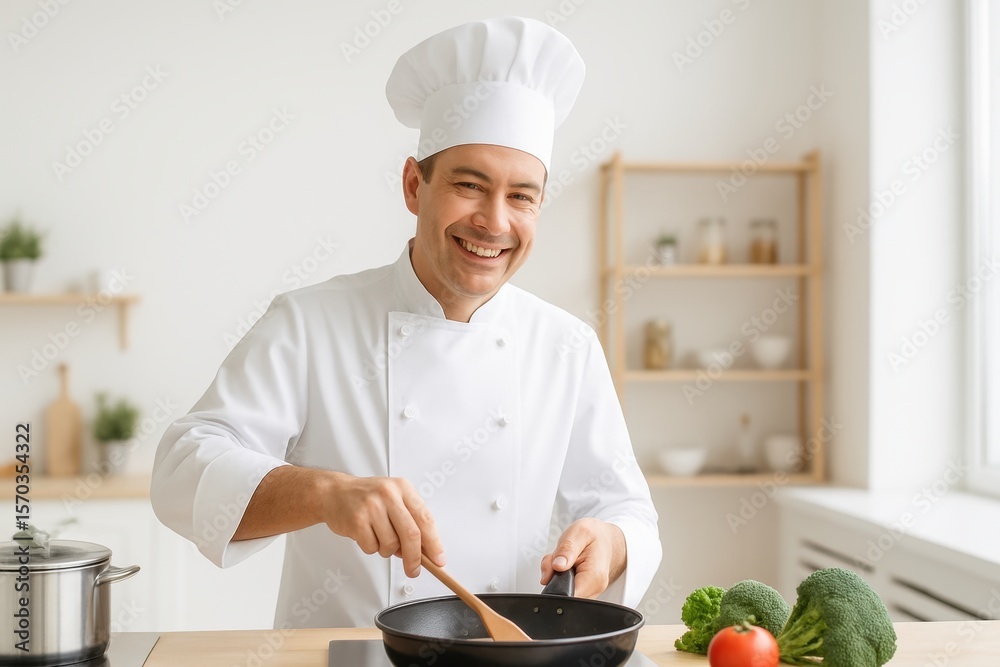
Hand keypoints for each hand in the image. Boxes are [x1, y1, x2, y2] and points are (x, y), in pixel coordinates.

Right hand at [322, 472, 445, 576]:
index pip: (425, 518)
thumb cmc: (366, 497)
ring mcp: (372, 507)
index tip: (438, 559)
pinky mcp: (357, 521)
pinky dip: (371, 547)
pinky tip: (365, 534)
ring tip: (378, 536)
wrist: (333, 493)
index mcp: (402, 488)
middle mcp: (388, 494)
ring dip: (387, 550)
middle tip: (414, 570)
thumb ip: (410, 519)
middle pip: (411, 535)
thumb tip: (425, 550)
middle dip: (414, 558)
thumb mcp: (393, 498)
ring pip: (391, 545)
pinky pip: (372, 547)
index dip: (434, 542)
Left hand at [540, 518, 625, 598]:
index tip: (554, 567)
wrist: (606, 538)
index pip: (568, 595)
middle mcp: (594, 588)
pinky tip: (566, 565)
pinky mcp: (584, 591)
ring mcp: (589, 591)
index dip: (554, 584)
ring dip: (555, 575)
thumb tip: (557, 566)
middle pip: (562, 593)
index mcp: (594, 575)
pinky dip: (559, 576)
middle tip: (559, 558)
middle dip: (553, 576)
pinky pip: (564, 588)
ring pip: (561, 591)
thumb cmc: (595, 535)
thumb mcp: (579, 533)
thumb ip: (566, 550)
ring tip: (565, 559)